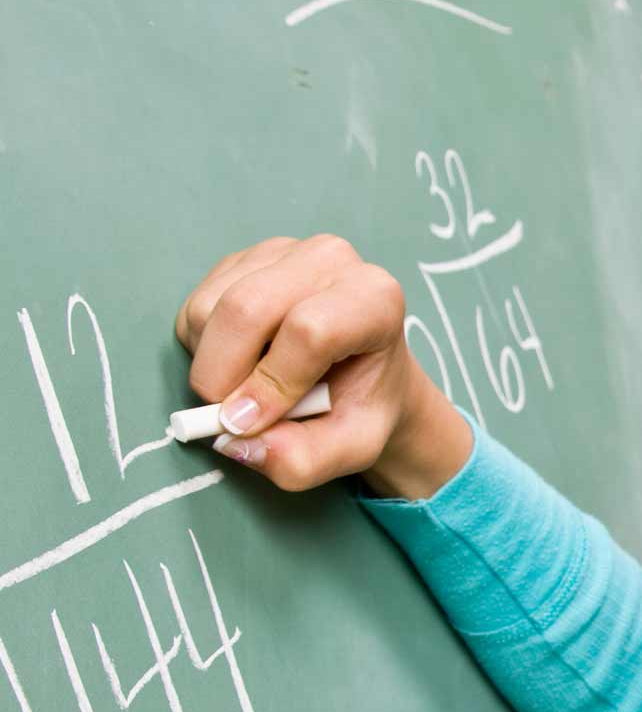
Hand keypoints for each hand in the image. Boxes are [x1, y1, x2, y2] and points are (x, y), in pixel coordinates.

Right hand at [173, 234, 469, 496]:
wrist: (362, 377)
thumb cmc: (360, 409)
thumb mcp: (349, 449)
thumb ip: (302, 459)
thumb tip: (235, 443)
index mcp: (375, 299)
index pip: (309, 330)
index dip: (271, 384)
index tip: (249, 426)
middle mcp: (330, 260)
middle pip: (246, 309)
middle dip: (223, 377)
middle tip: (232, 420)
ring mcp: (281, 252)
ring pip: (210, 310)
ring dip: (212, 366)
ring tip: (253, 389)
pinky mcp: (241, 261)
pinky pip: (195, 309)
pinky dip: (203, 350)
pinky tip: (242, 362)